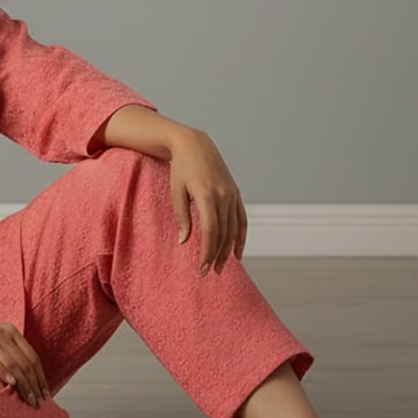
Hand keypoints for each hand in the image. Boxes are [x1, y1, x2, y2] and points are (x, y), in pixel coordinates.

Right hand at [0, 318, 49, 407]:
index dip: (40, 377)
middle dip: (34, 385)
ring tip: (28, 401)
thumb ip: (7, 353)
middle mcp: (1, 332)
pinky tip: (11, 385)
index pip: (32, 357)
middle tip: (39, 403)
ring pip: (12, 364)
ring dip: (23, 385)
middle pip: (24, 362)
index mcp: (9, 330)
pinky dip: (4, 373)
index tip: (45, 394)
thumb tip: (24, 378)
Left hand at [169, 127, 247, 276]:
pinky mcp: (236, 193)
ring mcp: (232, 195)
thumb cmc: (180, 168)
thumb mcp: (176, 192)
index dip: (207, 252)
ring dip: (228, 251)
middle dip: (216, 256)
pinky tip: (237, 253)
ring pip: (234, 229)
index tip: (201, 268)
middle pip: (223, 234)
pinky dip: (241, 238)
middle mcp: (223, 196)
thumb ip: (181, 217)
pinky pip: (242, 220)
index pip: (210, 232)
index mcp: (207, 196)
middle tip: (208, 273)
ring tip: (219, 267)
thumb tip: (184, 241)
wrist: (194, 144)